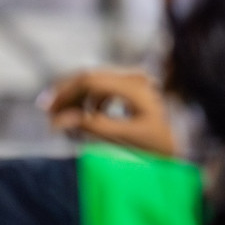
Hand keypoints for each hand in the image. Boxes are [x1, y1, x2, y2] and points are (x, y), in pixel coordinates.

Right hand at [39, 68, 175, 156]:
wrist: (180, 147)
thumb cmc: (156, 146)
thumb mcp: (124, 138)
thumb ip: (93, 126)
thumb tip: (59, 120)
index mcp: (133, 85)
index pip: (89, 80)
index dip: (64, 94)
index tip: (47, 111)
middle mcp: (133, 77)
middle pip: (89, 77)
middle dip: (65, 94)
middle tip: (45, 111)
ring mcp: (133, 81)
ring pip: (93, 82)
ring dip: (75, 98)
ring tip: (62, 119)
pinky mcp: (131, 88)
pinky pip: (102, 89)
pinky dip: (88, 101)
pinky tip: (85, 117)